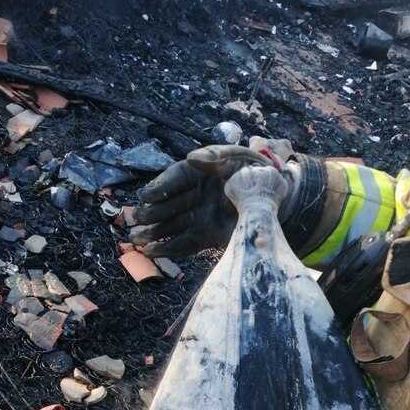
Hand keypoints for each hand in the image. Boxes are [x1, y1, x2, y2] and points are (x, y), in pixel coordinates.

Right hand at [131, 139, 296, 258]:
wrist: (274, 201)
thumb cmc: (255, 173)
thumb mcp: (237, 158)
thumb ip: (215, 156)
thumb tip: (192, 157)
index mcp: (197, 174)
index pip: (173, 180)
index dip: (158, 189)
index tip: (145, 197)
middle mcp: (194, 196)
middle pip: (167, 206)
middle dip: (151, 214)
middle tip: (137, 221)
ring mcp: (199, 218)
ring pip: (171, 227)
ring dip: (153, 234)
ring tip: (135, 240)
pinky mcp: (207, 236)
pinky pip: (184, 244)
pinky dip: (168, 249)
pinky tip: (151, 252)